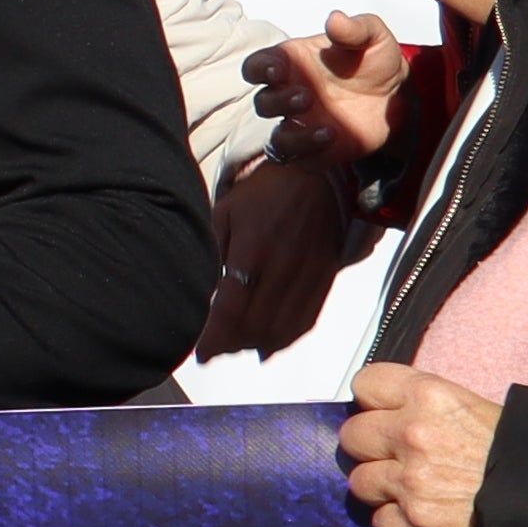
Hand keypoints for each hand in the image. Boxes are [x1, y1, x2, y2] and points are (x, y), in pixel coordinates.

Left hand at [202, 156, 356, 359]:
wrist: (317, 174)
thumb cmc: (265, 192)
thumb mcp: (225, 213)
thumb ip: (214, 253)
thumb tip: (203, 291)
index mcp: (253, 247)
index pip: (231, 308)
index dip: (215, 338)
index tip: (202, 352)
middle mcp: (283, 264)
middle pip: (256, 325)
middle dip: (232, 346)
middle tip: (216, 350)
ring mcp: (308, 273)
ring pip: (282, 328)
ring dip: (257, 345)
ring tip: (237, 348)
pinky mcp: (326, 277)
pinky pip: (307, 318)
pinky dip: (287, 338)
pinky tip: (269, 344)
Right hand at [258, 10, 409, 169]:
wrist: (397, 96)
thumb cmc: (374, 62)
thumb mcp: (372, 37)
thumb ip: (354, 28)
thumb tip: (335, 19)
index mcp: (292, 64)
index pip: (257, 66)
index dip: (260, 69)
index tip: (278, 69)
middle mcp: (288, 95)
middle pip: (263, 102)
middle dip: (279, 101)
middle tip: (307, 97)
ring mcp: (298, 124)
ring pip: (275, 137)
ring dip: (292, 135)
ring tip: (325, 127)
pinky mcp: (312, 149)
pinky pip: (294, 156)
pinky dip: (307, 150)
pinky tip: (331, 137)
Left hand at [338, 362, 495, 526]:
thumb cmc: (526, 452)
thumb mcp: (481, 410)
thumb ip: (430, 408)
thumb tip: (396, 412)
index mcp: (430, 396)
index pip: (367, 383)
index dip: (372, 401)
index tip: (381, 411)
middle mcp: (412, 434)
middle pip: (352, 435)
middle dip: (369, 447)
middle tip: (393, 455)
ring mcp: (409, 481)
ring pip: (359, 482)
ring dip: (379, 488)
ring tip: (408, 489)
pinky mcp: (414, 521)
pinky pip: (380, 522)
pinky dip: (397, 523)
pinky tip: (420, 516)